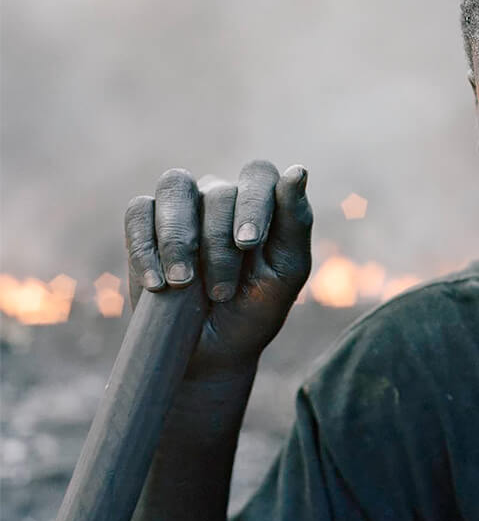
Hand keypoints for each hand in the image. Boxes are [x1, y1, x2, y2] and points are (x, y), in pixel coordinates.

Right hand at [124, 161, 312, 375]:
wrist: (213, 350)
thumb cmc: (256, 307)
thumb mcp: (287, 271)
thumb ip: (296, 221)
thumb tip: (298, 170)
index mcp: (260, 201)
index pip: (258, 174)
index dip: (253, 204)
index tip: (248, 244)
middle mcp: (221, 195)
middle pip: (218, 191)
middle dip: (219, 244)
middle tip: (222, 290)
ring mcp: (181, 206)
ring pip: (175, 185)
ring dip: (179, 237)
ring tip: (184, 283)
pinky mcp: (144, 224)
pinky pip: (139, 212)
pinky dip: (147, 247)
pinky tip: (158, 284)